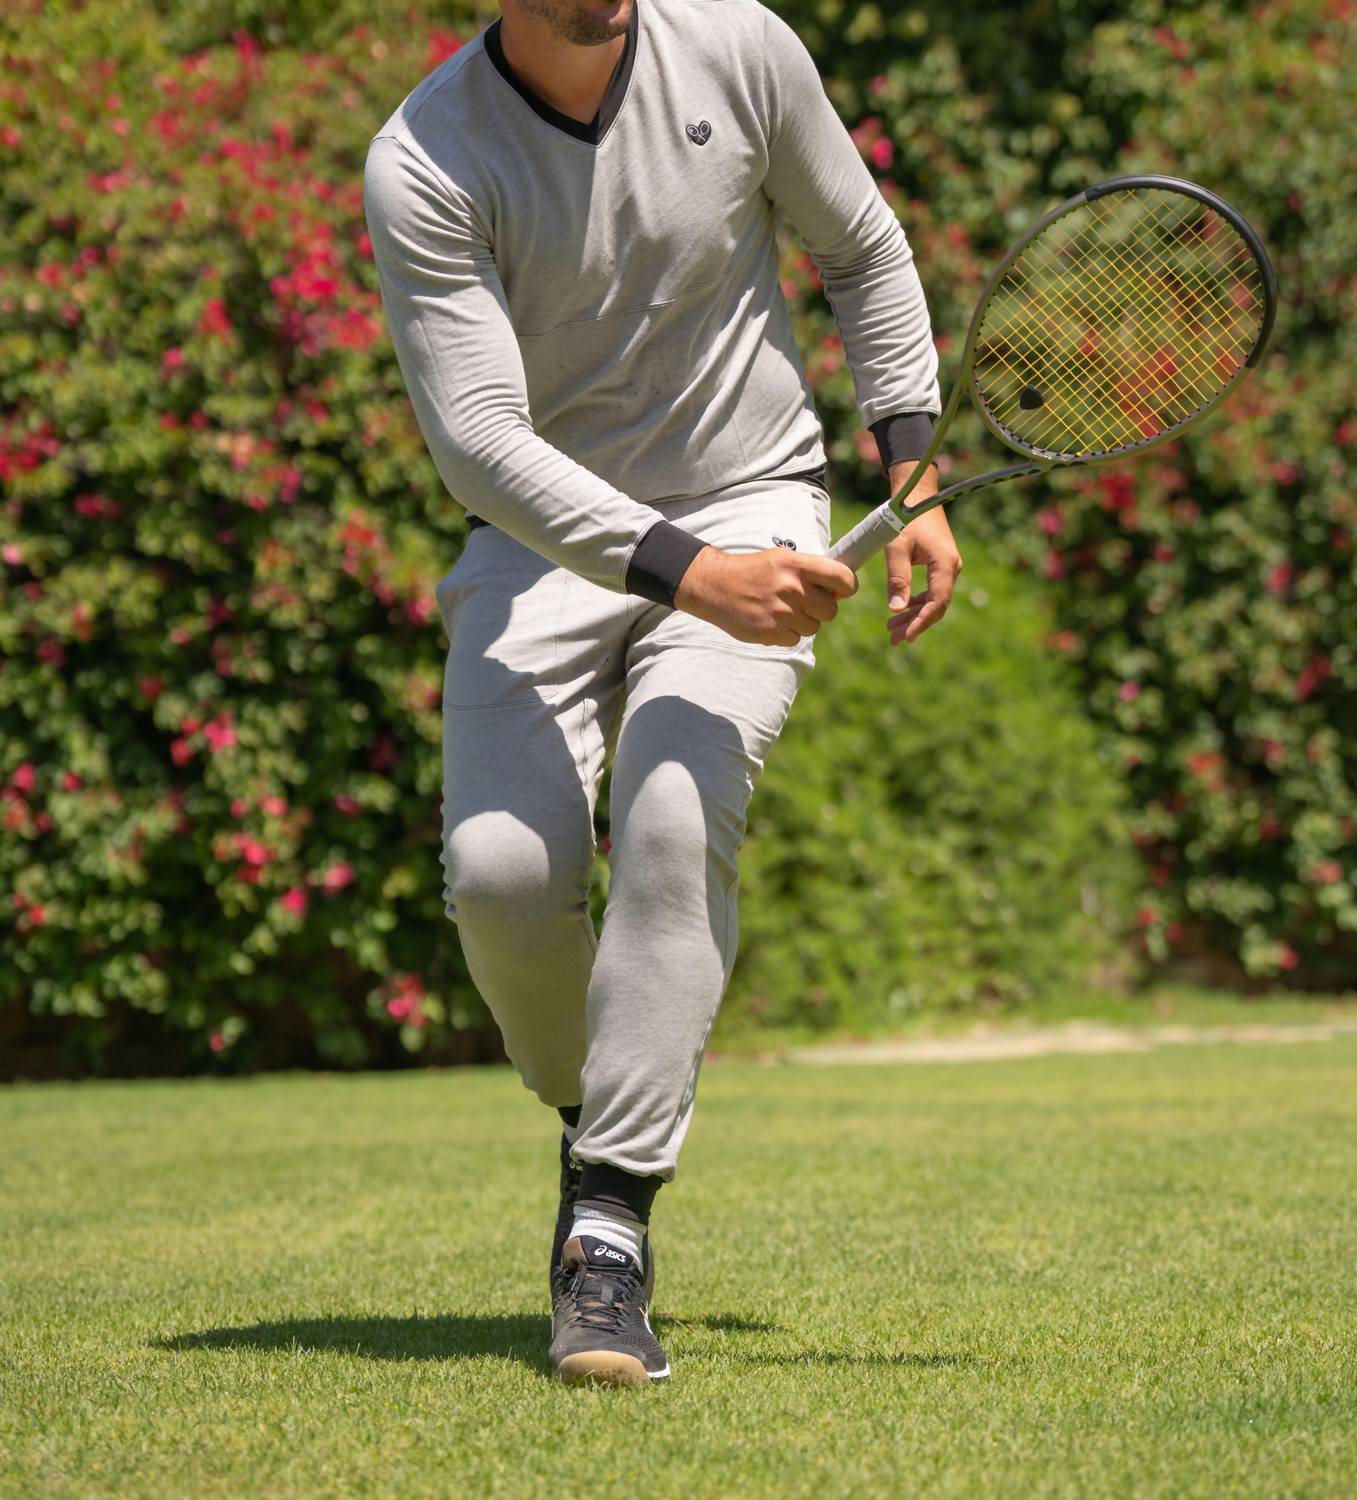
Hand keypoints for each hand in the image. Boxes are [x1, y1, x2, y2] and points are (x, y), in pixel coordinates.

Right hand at [674, 545, 858, 645]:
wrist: (714, 586)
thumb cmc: (754, 571)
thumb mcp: (782, 559)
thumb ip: (811, 571)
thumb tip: (842, 590)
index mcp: (796, 565)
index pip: (842, 578)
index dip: (847, 587)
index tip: (841, 591)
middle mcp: (791, 588)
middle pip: (830, 611)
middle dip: (821, 609)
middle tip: (804, 602)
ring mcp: (780, 612)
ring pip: (813, 628)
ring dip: (802, 622)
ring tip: (781, 609)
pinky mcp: (769, 632)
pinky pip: (795, 640)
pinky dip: (786, 633)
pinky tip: (770, 619)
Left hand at [883, 462, 962, 645]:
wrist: (918, 495)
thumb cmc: (905, 518)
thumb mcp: (897, 548)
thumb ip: (897, 578)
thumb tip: (896, 609)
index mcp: (945, 564)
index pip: (937, 602)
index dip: (922, 622)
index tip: (906, 636)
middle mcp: (952, 567)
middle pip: (937, 605)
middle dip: (916, 624)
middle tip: (893, 639)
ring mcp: (948, 566)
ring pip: (934, 600)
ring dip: (915, 615)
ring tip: (892, 630)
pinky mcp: (941, 565)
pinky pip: (933, 590)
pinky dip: (918, 603)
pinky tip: (902, 611)